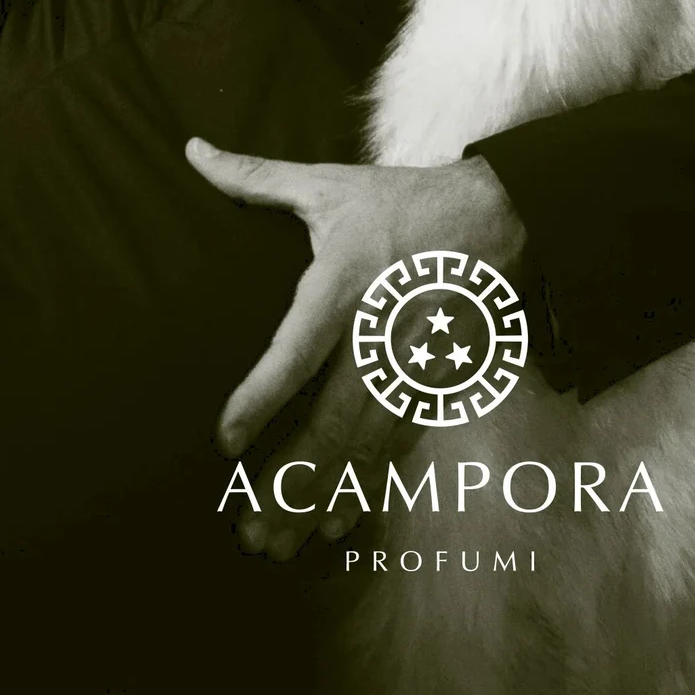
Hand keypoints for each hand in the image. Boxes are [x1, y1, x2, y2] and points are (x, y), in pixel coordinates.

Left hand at [184, 138, 526, 560]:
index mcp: (346, 284)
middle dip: (290, 482)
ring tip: (278, 542)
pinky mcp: (437, 382)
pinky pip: (397, 444)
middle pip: (332, 421)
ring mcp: (413, 365)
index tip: (226, 443)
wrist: (501, 218)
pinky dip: (367, 485)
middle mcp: (380, 333)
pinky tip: (337, 520)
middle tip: (249, 533)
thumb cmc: (403, 202)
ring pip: (363, 446)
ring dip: (322, 498)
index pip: (298, 350)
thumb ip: (258, 178)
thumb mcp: (331, 186)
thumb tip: (193, 152)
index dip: (263, 398)